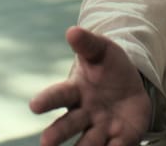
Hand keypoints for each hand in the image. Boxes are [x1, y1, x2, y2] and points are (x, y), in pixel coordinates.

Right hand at [29, 26, 151, 145]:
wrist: (131, 83)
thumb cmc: (108, 66)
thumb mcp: (101, 50)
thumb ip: (87, 43)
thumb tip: (72, 31)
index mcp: (75, 91)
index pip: (58, 95)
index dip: (46, 100)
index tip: (34, 105)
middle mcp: (83, 114)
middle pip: (68, 125)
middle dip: (57, 134)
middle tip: (46, 143)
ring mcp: (101, 128)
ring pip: (89, 142)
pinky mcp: (120, 138)